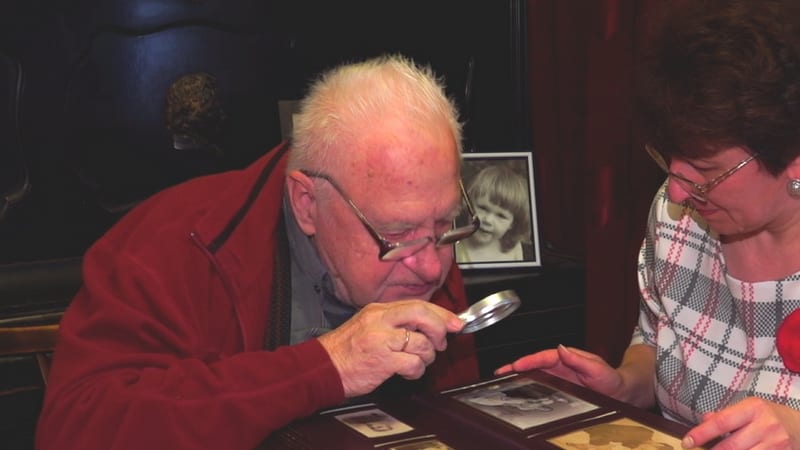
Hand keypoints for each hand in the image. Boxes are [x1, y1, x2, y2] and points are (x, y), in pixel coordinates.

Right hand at [317, 299, 463, 397]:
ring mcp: (381, 340)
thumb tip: (427, 324)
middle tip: (442, 342)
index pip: (417, 304)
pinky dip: (416, 370)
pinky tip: (408, 372)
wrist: (323, 367)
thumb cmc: (346, 350)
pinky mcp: (382, 360)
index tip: (455, 322)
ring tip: (417, 361)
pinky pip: (413, 363)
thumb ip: (395, 321)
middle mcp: (381, 321)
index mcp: (378, 310)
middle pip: (422, 315)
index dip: (441, 313)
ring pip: (422, 343)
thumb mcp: (369, 325)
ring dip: (427, 356)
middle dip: (440, 329)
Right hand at [494, 345, 623, 397]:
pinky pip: (540, 382)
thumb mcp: (597, 368)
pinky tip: (517, 387)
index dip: (528, 360)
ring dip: (518, 374)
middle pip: (534, 364)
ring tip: (502, 378)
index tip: (516, 365)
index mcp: (567, 357)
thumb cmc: (611, 379)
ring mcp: (559, 375)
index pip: (543, 357)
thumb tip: (561, 349)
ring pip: (534, 373)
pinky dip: (527, 383)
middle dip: (516, 366)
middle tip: (499, 372)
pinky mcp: (560, 386)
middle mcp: (561, 365)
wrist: (622, 392)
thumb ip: (579, 359)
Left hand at [682, 397, 799, 448]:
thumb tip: (704, 420)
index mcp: (753, 408)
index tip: (687, 442)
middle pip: (731, 446)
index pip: (722, 422)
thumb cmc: (769, 416)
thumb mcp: (749, 408)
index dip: (702, 433)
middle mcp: (766, 426)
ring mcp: (776, 444)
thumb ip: (726, 415)